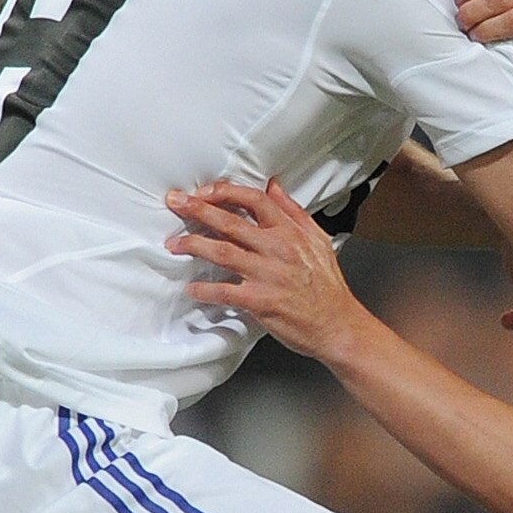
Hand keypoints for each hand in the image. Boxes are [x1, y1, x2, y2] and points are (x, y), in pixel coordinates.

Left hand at [168, 177, 367, 359]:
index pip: (254, 200)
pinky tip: (191, 289)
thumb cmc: (327, 287)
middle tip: (175, 204)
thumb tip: (274, 186)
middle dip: (197, 209)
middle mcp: (277, 249)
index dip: (225, 192)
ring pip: (222, 252)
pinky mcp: (261, 301)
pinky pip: (225, 291)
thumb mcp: (317, 240)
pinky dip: (205, 290)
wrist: (338, 325)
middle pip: (230, 221)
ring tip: (174, 244)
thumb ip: (293, 211)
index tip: (204, 192)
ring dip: (193, 245)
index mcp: (290, 232)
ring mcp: (268, 275)